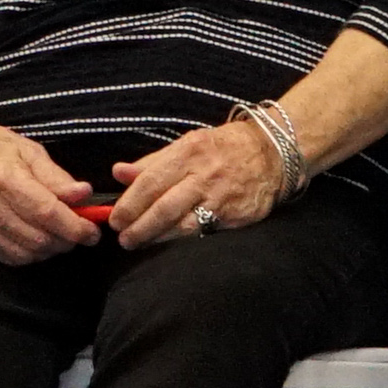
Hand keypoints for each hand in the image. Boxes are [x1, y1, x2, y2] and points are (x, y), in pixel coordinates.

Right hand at [0, 109, 101, 265]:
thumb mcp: (28, 150)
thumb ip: (57, 176)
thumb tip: (84, 195)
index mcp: (7, 180)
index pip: (49, 214)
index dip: (76, 228)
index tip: (92, 232)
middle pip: (41, 239)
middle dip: (67, 240)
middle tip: (78, 232)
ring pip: (27, 253)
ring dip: (50, 249)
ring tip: (58, 235)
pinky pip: (9, 257)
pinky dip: (30, 254)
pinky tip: (37, 240)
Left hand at [109, 119, 285, 247]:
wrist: (272, 154)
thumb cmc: (221, 148)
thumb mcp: (186, 145)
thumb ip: (152, 162)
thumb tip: (119, 173)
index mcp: (188, 153)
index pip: (151, 181)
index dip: (130, 203)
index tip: (115, 218)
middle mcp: (204, 175)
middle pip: (164, 207)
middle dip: (139, 226)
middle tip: (123, 238)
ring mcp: (221, 198)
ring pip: (182, 225)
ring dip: (156, 237)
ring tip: (138, 243)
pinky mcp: (235, 216)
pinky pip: (203, 231)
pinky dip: (182, 239)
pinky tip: (167, 242)